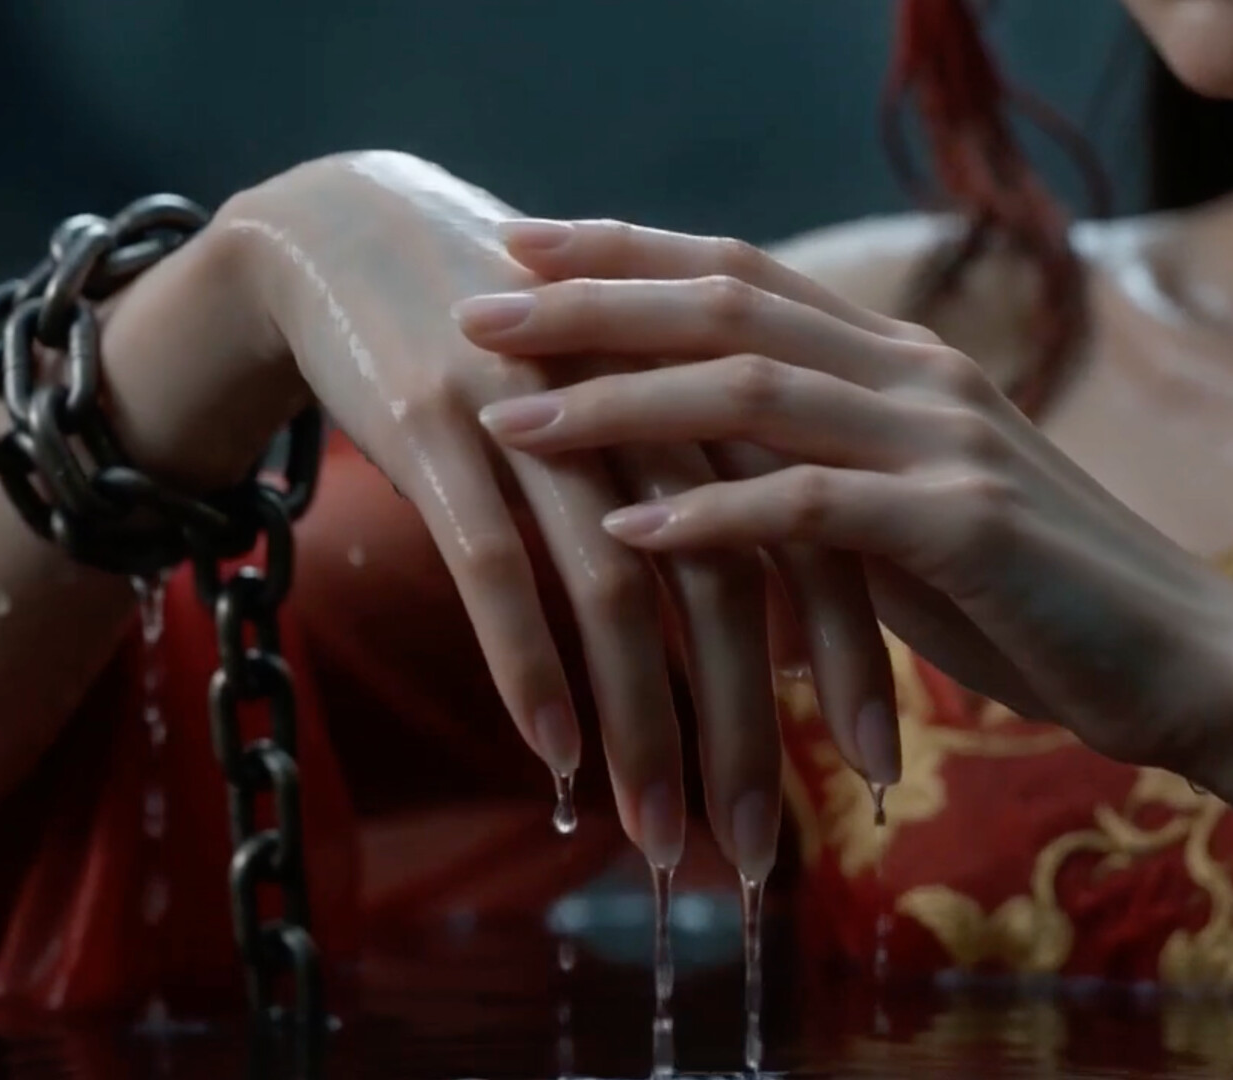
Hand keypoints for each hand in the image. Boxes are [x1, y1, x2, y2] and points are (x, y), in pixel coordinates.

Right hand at [203, 156, 898, 874]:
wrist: (350, 230)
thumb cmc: (509, 338)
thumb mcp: (628, 396)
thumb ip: (707, 487)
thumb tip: (775, 631)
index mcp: (709, 387)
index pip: (812, 536)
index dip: (855, 655)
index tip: (882, 768)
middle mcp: (643, 396)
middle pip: (732, 578)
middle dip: (755, 728)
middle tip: (772, 851)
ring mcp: (537, 406)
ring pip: (618, 590)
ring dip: (646, 729)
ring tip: (661, 847)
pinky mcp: (435, 424)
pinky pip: (494, 567)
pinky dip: (531, 669)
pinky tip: (556, 761)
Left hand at [455, 218, 1232, 769]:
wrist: (1178, 657)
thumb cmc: (1034, 597)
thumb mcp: (907, 522)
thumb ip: (816, 483)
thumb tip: (700, 492)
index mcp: (902, 358)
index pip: (744, 273)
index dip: (628, 252)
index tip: (518, 243)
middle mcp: (918, 372)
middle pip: (728, 307)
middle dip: (592, 304)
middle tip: (475, 308)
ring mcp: (944, 440)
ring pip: (754, 393)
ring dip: (619, 405)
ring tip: (510, 420)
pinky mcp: (963, 526)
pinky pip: (810, 510)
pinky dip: (712, 521)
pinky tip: (626, 539)